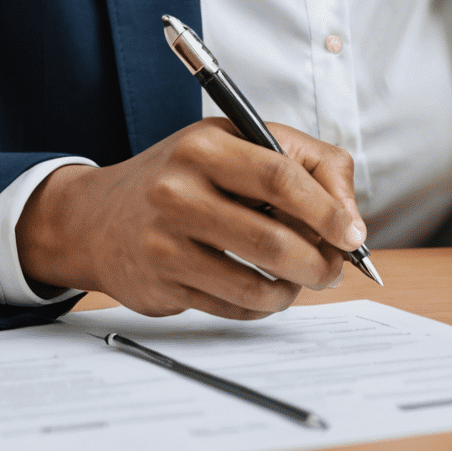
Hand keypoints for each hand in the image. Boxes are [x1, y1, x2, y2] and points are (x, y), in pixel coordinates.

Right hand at [14, 119, 366, 318]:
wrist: (97, 217)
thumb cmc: (183, 176)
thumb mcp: (233, 144)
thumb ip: (302, 163)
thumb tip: (350, 218)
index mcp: (205, 144)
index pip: (279, 176)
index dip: (326, 209)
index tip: (354, 234)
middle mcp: (179, 190)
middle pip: (271, 238)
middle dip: (318, 261)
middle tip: (335, 267)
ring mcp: (165, 240)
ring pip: (254, 282)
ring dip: (292, 289)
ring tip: (300, 279)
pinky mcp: (160, 284)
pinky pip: (231, 306)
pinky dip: (260, 304)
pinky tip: (262, 290)